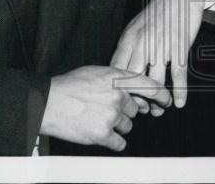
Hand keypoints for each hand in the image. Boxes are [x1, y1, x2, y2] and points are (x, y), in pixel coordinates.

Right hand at [39, 65, 171, 150]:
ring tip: (97, 118)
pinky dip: (113, 141)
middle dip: (124, 112)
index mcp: (118, 78)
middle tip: (106, 110)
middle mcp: (118, 96)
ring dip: (116, 126)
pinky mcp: (102, 134)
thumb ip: (117, 80)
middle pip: (135, 110)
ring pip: (127, 126)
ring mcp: (111, 115)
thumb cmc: (70, 86)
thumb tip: (133, 92)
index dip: (161, 95)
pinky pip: (119, 142)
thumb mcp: (98, 72)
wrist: (48, 102)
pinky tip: (102, 134)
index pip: (149, 86)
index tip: (166, 101)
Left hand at [110, 0, 208, 110]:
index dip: (119, 90)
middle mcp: (142, 44)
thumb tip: (120, 71)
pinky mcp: (180, 47)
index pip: (117, 72)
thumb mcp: (135, 26)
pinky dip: (179, 92)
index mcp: (129, 39)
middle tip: (142, 109)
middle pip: (134, 82)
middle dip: (137, 100)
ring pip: (155, 82)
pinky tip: (179, 103)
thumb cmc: (157, 11)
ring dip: (158, 100)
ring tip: (159, 109)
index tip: (124, 99)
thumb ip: (127, 48)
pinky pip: (178, 75)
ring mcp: (161, 46)